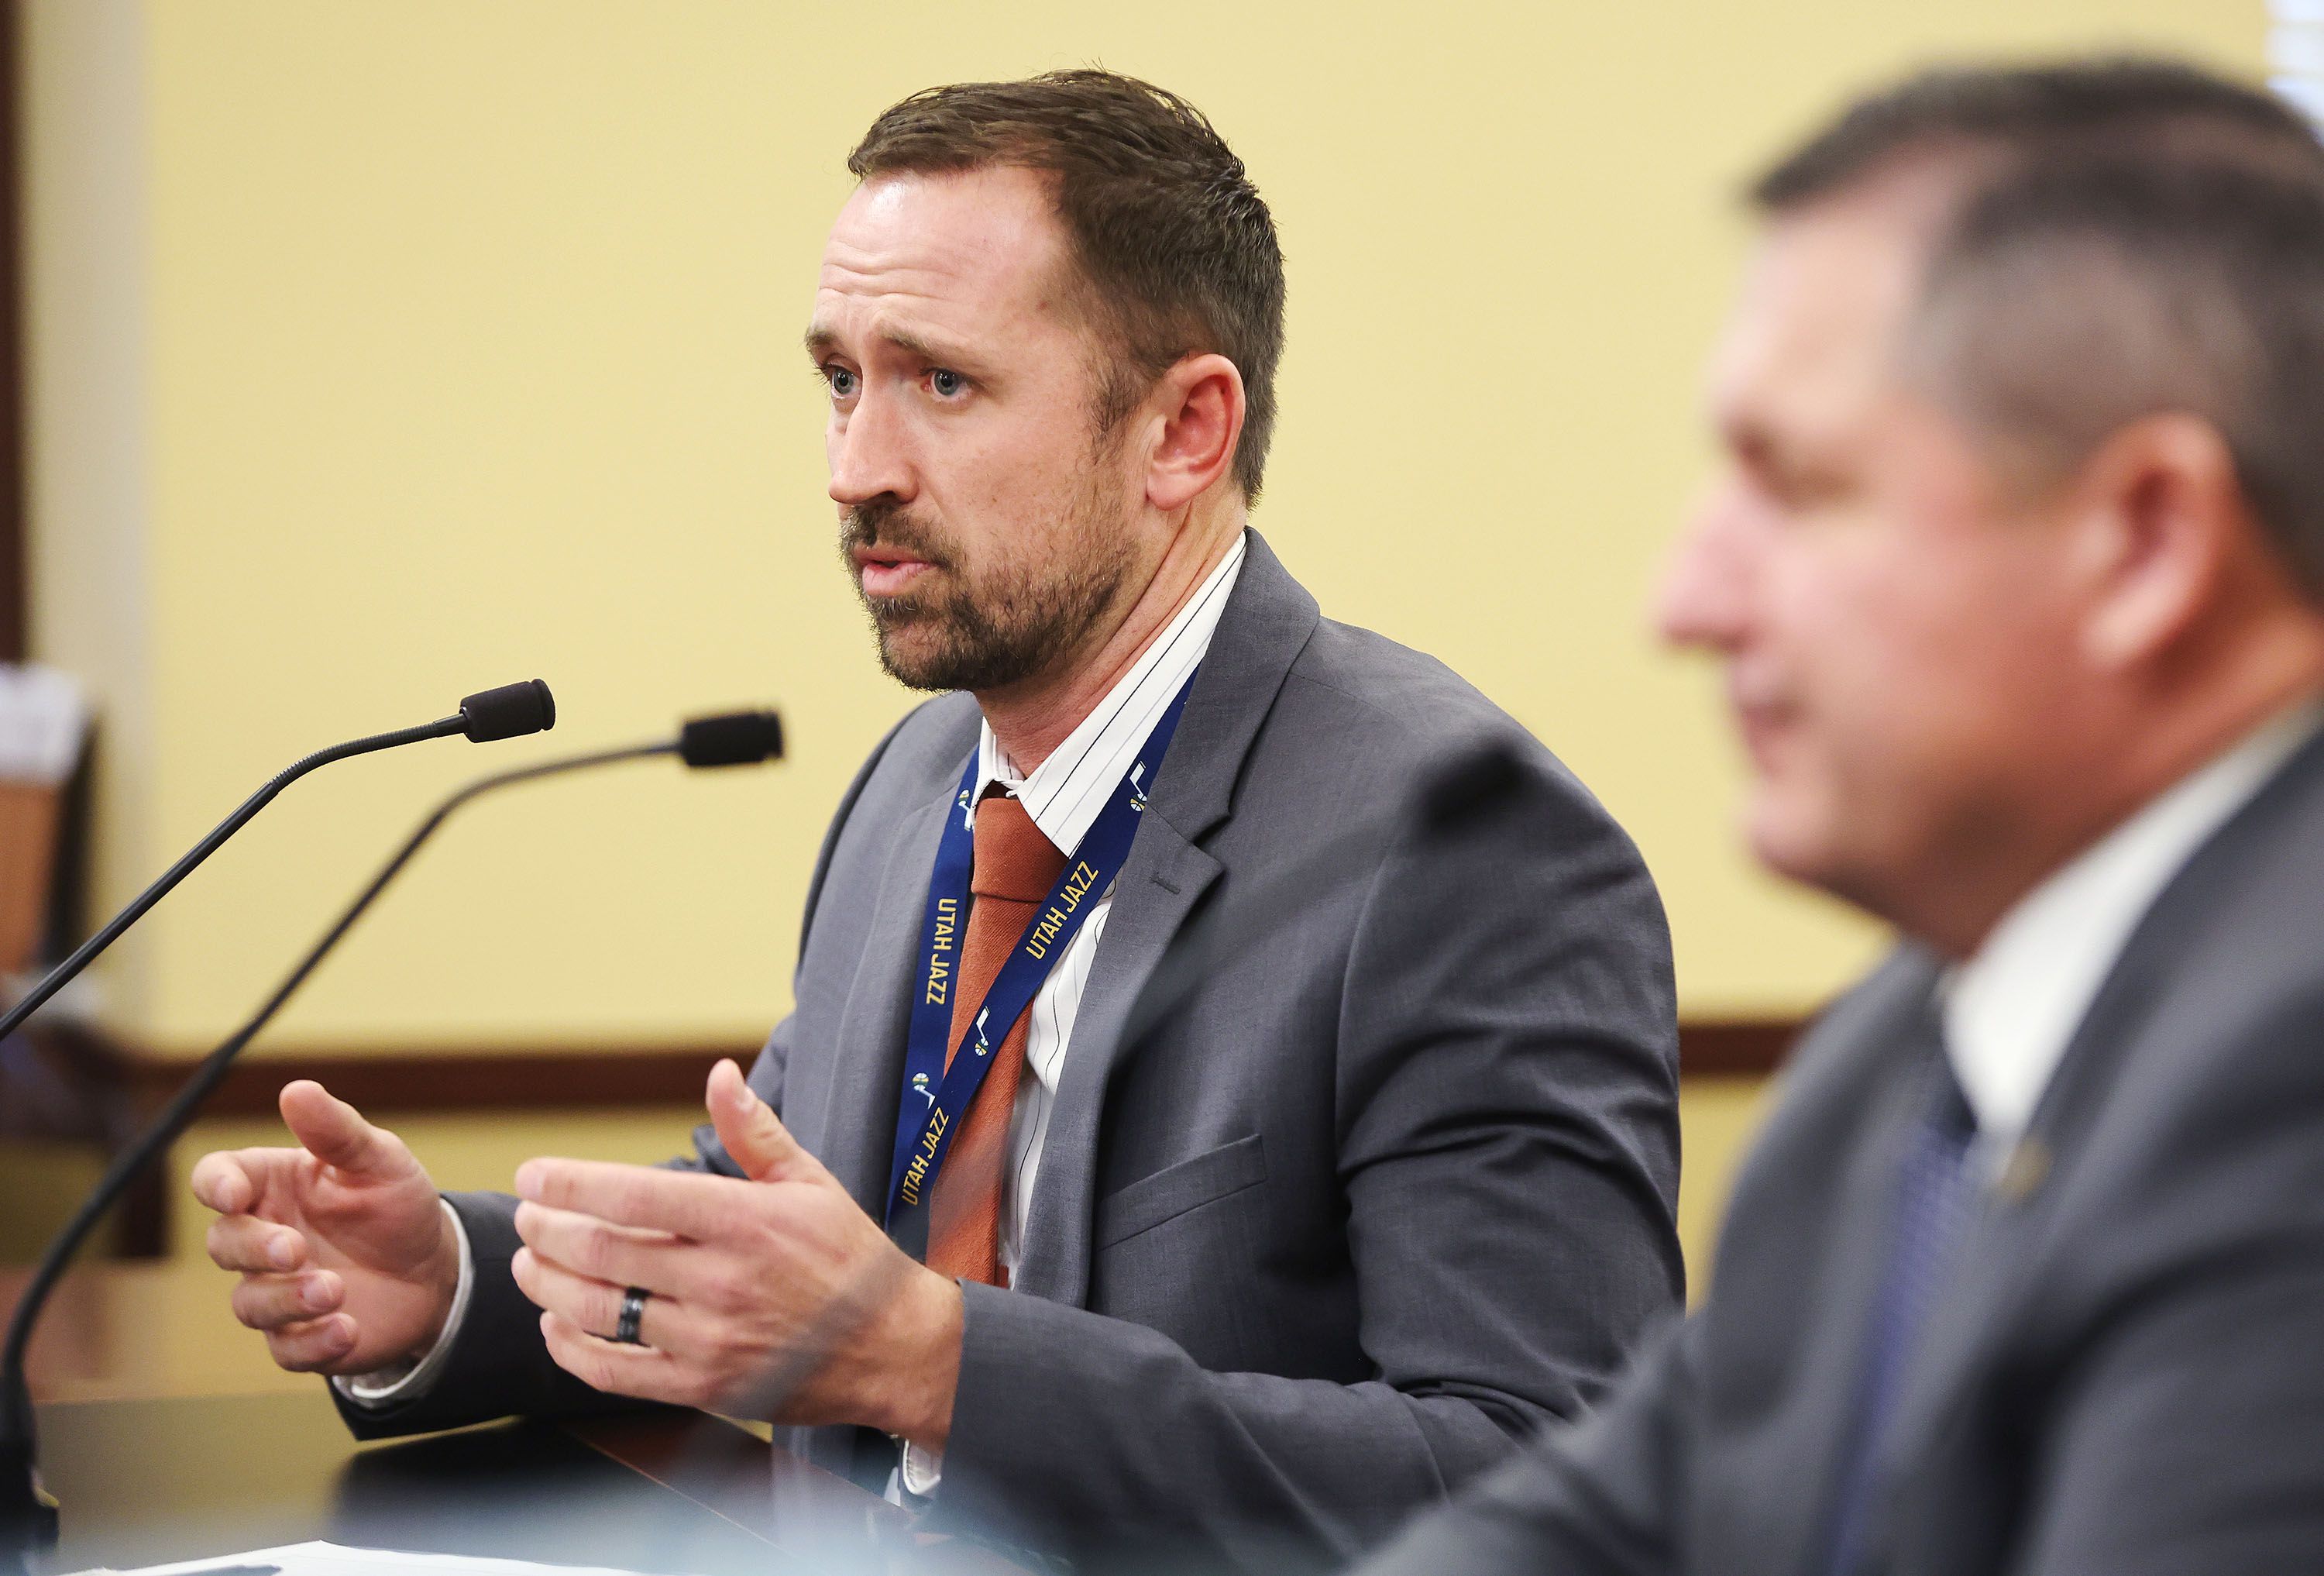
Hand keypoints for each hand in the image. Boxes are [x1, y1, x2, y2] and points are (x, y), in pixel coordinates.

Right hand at [189, 1080, 459, 1374]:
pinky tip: (347, 1329)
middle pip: (224, 1244)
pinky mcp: (300, 1337)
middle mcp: (264, 1238)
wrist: (434, 1269)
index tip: (233, 1193)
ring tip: (335, 1291)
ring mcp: (277, 1290)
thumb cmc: (396, 1204)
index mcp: (273, 1187)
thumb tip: (296, 1089)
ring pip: (250, 1303)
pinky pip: (287, 1350)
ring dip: (287, 1299)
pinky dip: (313, 1343)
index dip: (215, 1185)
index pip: (218, 1178)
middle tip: (295, 1249)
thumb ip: (337, 1131)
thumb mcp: (379, 1160)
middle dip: (254, 1249)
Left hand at [509, 1059, 962, 1444]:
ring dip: (545, 1285)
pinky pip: (616, 1373)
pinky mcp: (705, 1389)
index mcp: (745, 1221)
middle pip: (601, 1252)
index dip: (570, 1183)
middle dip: (545, 1230)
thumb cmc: (850, 1258)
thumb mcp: (810, 1183)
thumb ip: (753, 1131)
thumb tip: (717, 1074)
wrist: (893, 1347)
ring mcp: (711, 1340)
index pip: (634, 1196)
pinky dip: (571, 1349)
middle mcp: (723, 1281)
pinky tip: (557, 1323)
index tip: (533, 1175)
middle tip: (526, 1216)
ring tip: (528, 1263)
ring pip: (598, 1311)